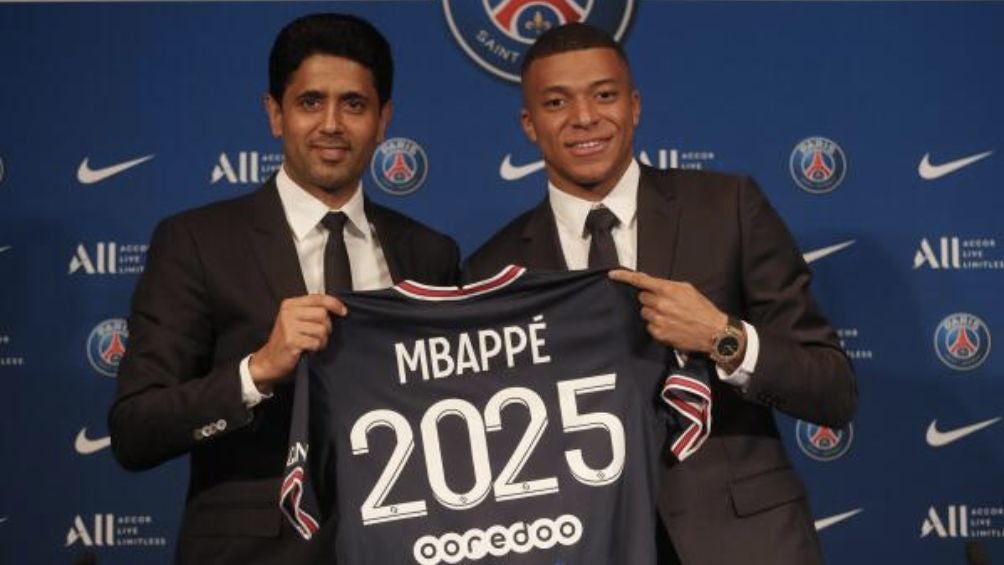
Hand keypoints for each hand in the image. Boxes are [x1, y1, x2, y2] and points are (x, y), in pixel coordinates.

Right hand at [249, 294, 346, 388]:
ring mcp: (289, 326)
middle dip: (327, 327)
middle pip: (322, 314)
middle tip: (319, 335)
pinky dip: (316, 348)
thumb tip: (337, 308)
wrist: (270, 360)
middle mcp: (288, 313)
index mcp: (290, 304)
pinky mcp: (291, 341)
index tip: (343, 311)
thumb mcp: (295, 320)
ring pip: (321, 329)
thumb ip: (311, 311)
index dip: (334, 303)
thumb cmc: (286, 341)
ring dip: (322, 340)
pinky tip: (308, 350)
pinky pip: (316, 342)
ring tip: (312, 343)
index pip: (318, 298)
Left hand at [609, 269, 725, 352]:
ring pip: (644, 312)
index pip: (641, 280)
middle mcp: (660, 304)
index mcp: (667, 290)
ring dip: (653, 313)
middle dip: (650, 299)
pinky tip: (670, 326)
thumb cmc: (702, 309)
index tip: (612, 274)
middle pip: (642, 298)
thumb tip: (651, 284)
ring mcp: (658, 319)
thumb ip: (667, 286)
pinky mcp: (658, 333)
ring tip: (670, 316)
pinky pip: (649, 326)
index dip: (624, 276)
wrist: (714, 332)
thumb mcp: (687, 289)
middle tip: (664, 304)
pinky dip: (656, 325)